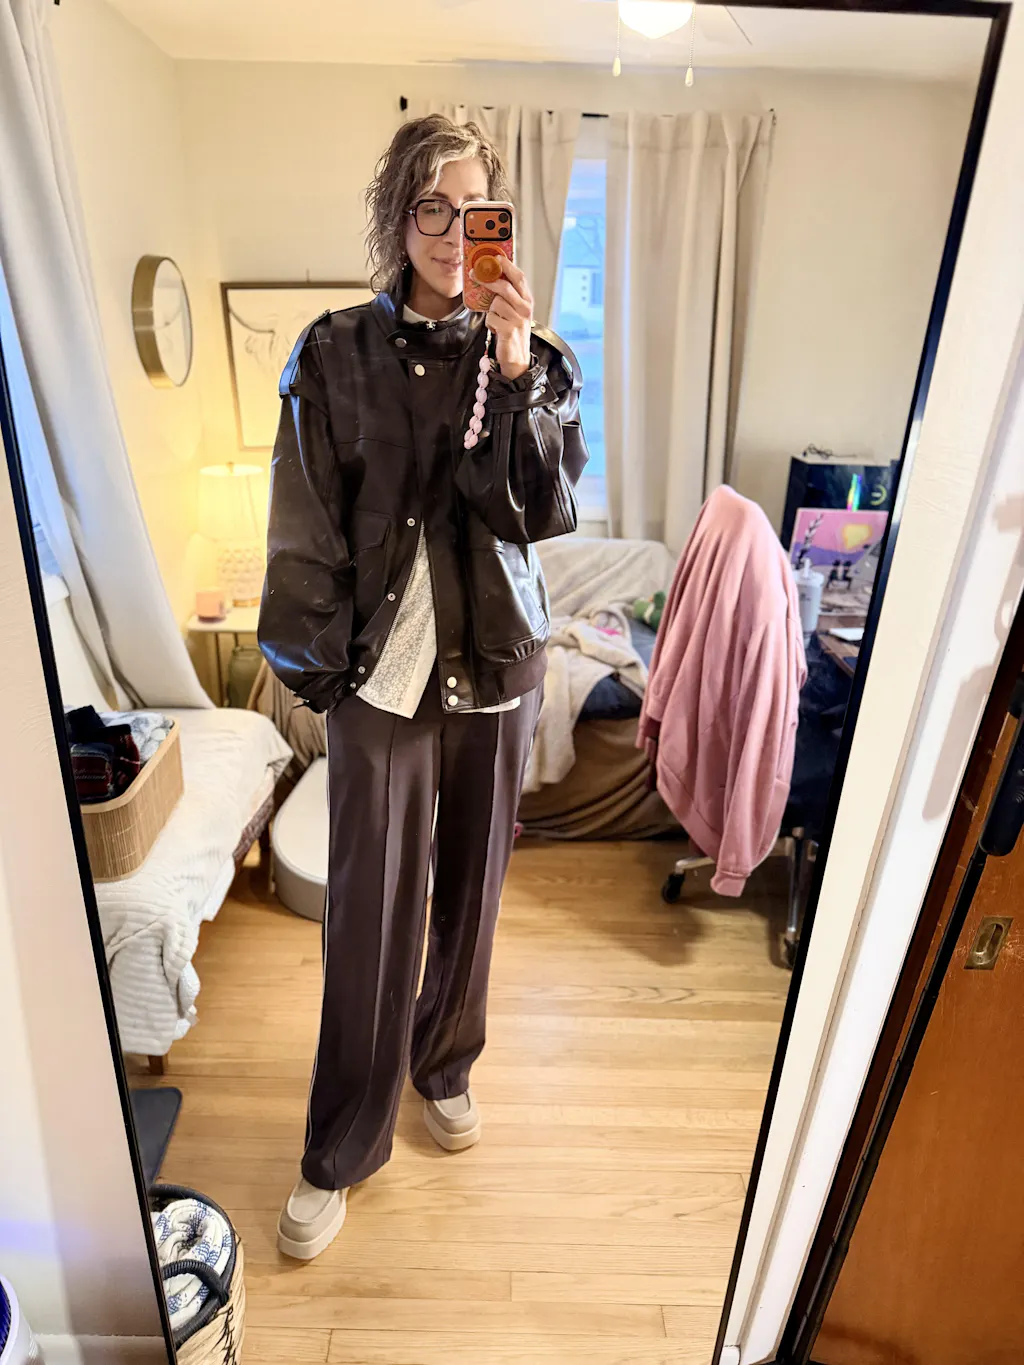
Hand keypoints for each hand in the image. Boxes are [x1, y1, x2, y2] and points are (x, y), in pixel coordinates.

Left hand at [478, 256, 533, 380]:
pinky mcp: (508, 330)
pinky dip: (489, 323)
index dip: (507, 265)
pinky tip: (496, 328)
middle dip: (488, 279)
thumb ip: (508, 296)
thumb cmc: (513, 332)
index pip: (519, 278)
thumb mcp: (515, 311)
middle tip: (475, 274)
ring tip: (496, 319)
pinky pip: (491, 317)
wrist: (517, 359)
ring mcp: (518, 319)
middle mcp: (525, 308)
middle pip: (505, 286)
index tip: (496, 257)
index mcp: (527, 301)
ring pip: (495, 303)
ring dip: (490, 310)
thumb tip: (492, 277)